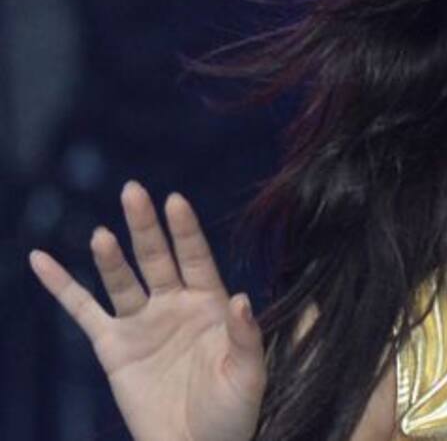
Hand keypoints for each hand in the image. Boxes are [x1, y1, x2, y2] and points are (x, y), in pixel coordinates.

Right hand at [29, 181, 264, 440]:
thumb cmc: (233, 411)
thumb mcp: (249, 374)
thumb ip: (246, 335)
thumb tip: (240, 297)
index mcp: (211, 304)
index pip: (197, 257)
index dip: (186, 230)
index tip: (175, 200)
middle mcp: (175, 305)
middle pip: (157, 257)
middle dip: (146, 226)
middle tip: (134, 191)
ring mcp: (142, 322)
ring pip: (121, 280)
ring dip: (111, 256)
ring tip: (104, 234)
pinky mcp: (113, 346)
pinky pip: (82, 310)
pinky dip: (61, 285)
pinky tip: (42, 259)